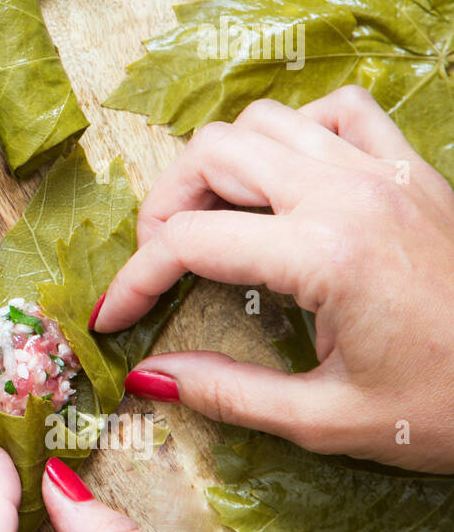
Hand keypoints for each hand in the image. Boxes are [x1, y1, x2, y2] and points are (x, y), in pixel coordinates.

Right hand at [93, 86, 453, 472]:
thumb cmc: (450, 409)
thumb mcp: (330, 420)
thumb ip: (228, 393)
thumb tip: (151, 377)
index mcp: (323, 255)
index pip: (188, 243)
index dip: (133, 280)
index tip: (112, 317)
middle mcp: (346, 194)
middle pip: (212, 155)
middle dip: (164, 208)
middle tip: (161, 265)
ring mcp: (381, 171)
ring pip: (263, 121)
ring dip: (220, 166)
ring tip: (214, 220)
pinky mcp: (411, 169)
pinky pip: (337, 111)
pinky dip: (296, 133)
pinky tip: (289, 180)